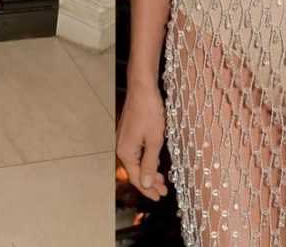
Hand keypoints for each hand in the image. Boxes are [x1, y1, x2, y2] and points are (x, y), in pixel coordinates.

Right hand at [116, 80, 168, 201]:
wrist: (142, 88)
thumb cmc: (149, 112)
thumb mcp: (154, 140)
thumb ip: (149, 164)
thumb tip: (146, 184)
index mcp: (126, 152)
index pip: (137, 178)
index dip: (148, 190)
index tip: (160, 197)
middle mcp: (122, 148)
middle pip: (136, 172)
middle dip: (149, 183)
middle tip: (163, 191)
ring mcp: (124, 140)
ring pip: (137, 162)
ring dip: (149, 172)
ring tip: (162, 180)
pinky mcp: (129, 133)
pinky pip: (137, 153)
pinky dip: (146, 161)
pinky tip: (154, 162)